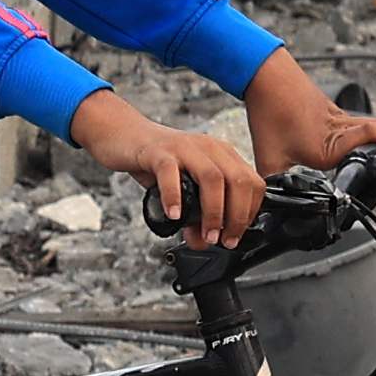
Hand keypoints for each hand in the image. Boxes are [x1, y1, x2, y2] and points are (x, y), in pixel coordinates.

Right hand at [69, 91, 261, 247]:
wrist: (123, 134)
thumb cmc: (157, 162)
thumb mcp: (183, 191)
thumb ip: (195, 216)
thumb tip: (202, 241)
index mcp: (221, 155)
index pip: (252, 182)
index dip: (250, 212)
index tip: (236, 234)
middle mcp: (208, 148)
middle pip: (239, 181)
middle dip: (237, 216)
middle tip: (224, 240)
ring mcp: (184, 148)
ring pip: (213, 178)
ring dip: (213, 212)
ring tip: (205, 234)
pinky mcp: (158, 152)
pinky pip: (171, 173)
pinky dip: (175, 197)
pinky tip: (174, 215)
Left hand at [241, 48, 375, 178]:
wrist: (266, 76)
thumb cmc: (269, 114)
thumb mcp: (268, 160)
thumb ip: (275, 188)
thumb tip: (274, 209)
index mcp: (331, 145)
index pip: (371, 140)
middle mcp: (340, 129)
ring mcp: (338, 118)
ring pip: (375, 124)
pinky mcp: (332, 112)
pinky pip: (361, 121)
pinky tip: (375, 138)